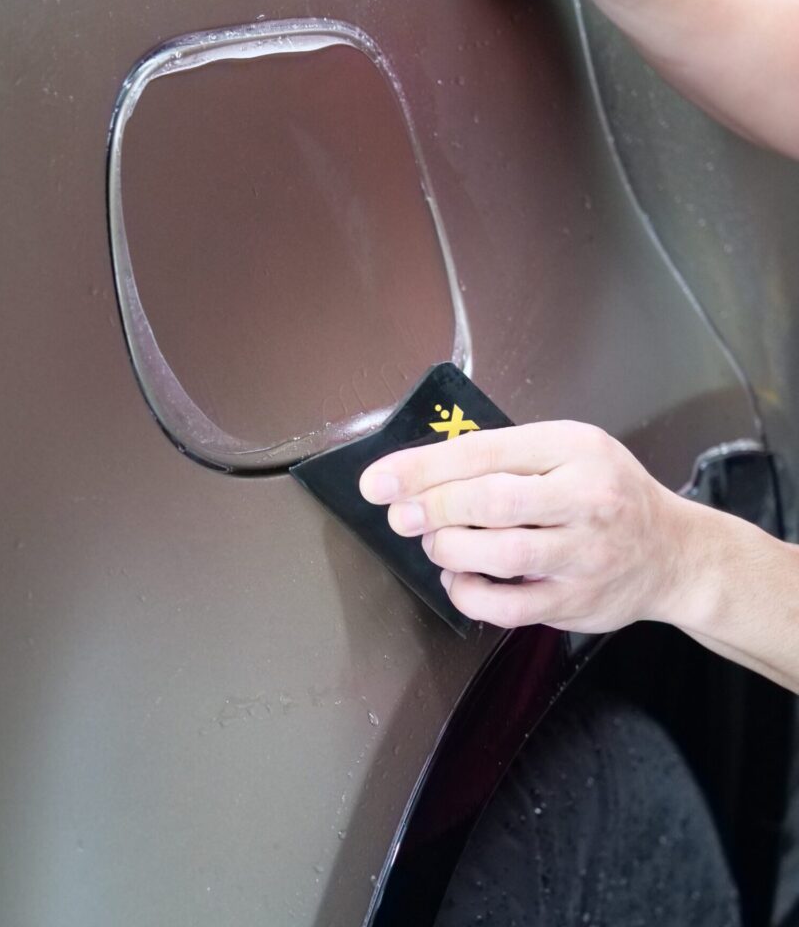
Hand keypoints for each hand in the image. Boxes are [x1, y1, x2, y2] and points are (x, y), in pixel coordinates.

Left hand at [358, 421, 695, 631]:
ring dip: (449, 549)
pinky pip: (508, 607)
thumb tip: (420, 474)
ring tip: (435, 542)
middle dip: (431, 508)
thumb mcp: (566, 451)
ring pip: (500, 554)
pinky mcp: (578, 601)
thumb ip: (503, 457)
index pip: (484, 452)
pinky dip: (468, 594)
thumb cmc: (606, 492)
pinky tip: (459, 579)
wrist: (675, 552)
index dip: (422, 468)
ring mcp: (585, 553)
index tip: (379, 481)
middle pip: (491, 501)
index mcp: (573, 448)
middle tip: (399, 515)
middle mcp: (586, 497)